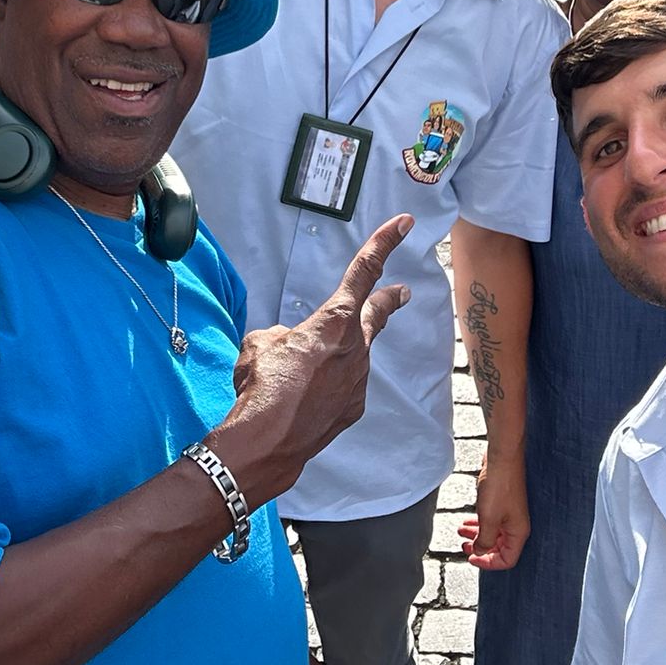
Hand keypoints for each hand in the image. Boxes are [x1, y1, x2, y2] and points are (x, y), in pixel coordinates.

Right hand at [210, 216, 413, 502]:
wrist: (268, 440)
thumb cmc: (263, 384)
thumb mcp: (262, 343)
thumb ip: (283, 335)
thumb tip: (290, 344)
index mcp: (335, 321)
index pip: (364, 272)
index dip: (384, 244)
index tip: (403, 224)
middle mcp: (356, 348)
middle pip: (375, 314)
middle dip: (388, 300)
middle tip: (402, 293)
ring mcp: (358, 381)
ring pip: (353, 357)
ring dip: (338, 355)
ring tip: (305, 370)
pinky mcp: (353, 409)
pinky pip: (344, 387)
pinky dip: (330, 385)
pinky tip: (308, 397)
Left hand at [457, 458, 529, 570]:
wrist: (501, 459)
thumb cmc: (499, 486)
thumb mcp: (488, 518)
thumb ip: (484, 540)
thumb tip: (480, 552)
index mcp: (518, 532)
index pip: (507, 560)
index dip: (489, 563)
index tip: (472, 559)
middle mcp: (516, 525)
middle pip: (499, 548)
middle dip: (481, 549)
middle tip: (464, 548)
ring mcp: (510, 514)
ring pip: (493, 533)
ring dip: (477, 535)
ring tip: (461, 532)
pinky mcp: (503, 504)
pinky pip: (491, 521)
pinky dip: (478, 524)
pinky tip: (467, 522)